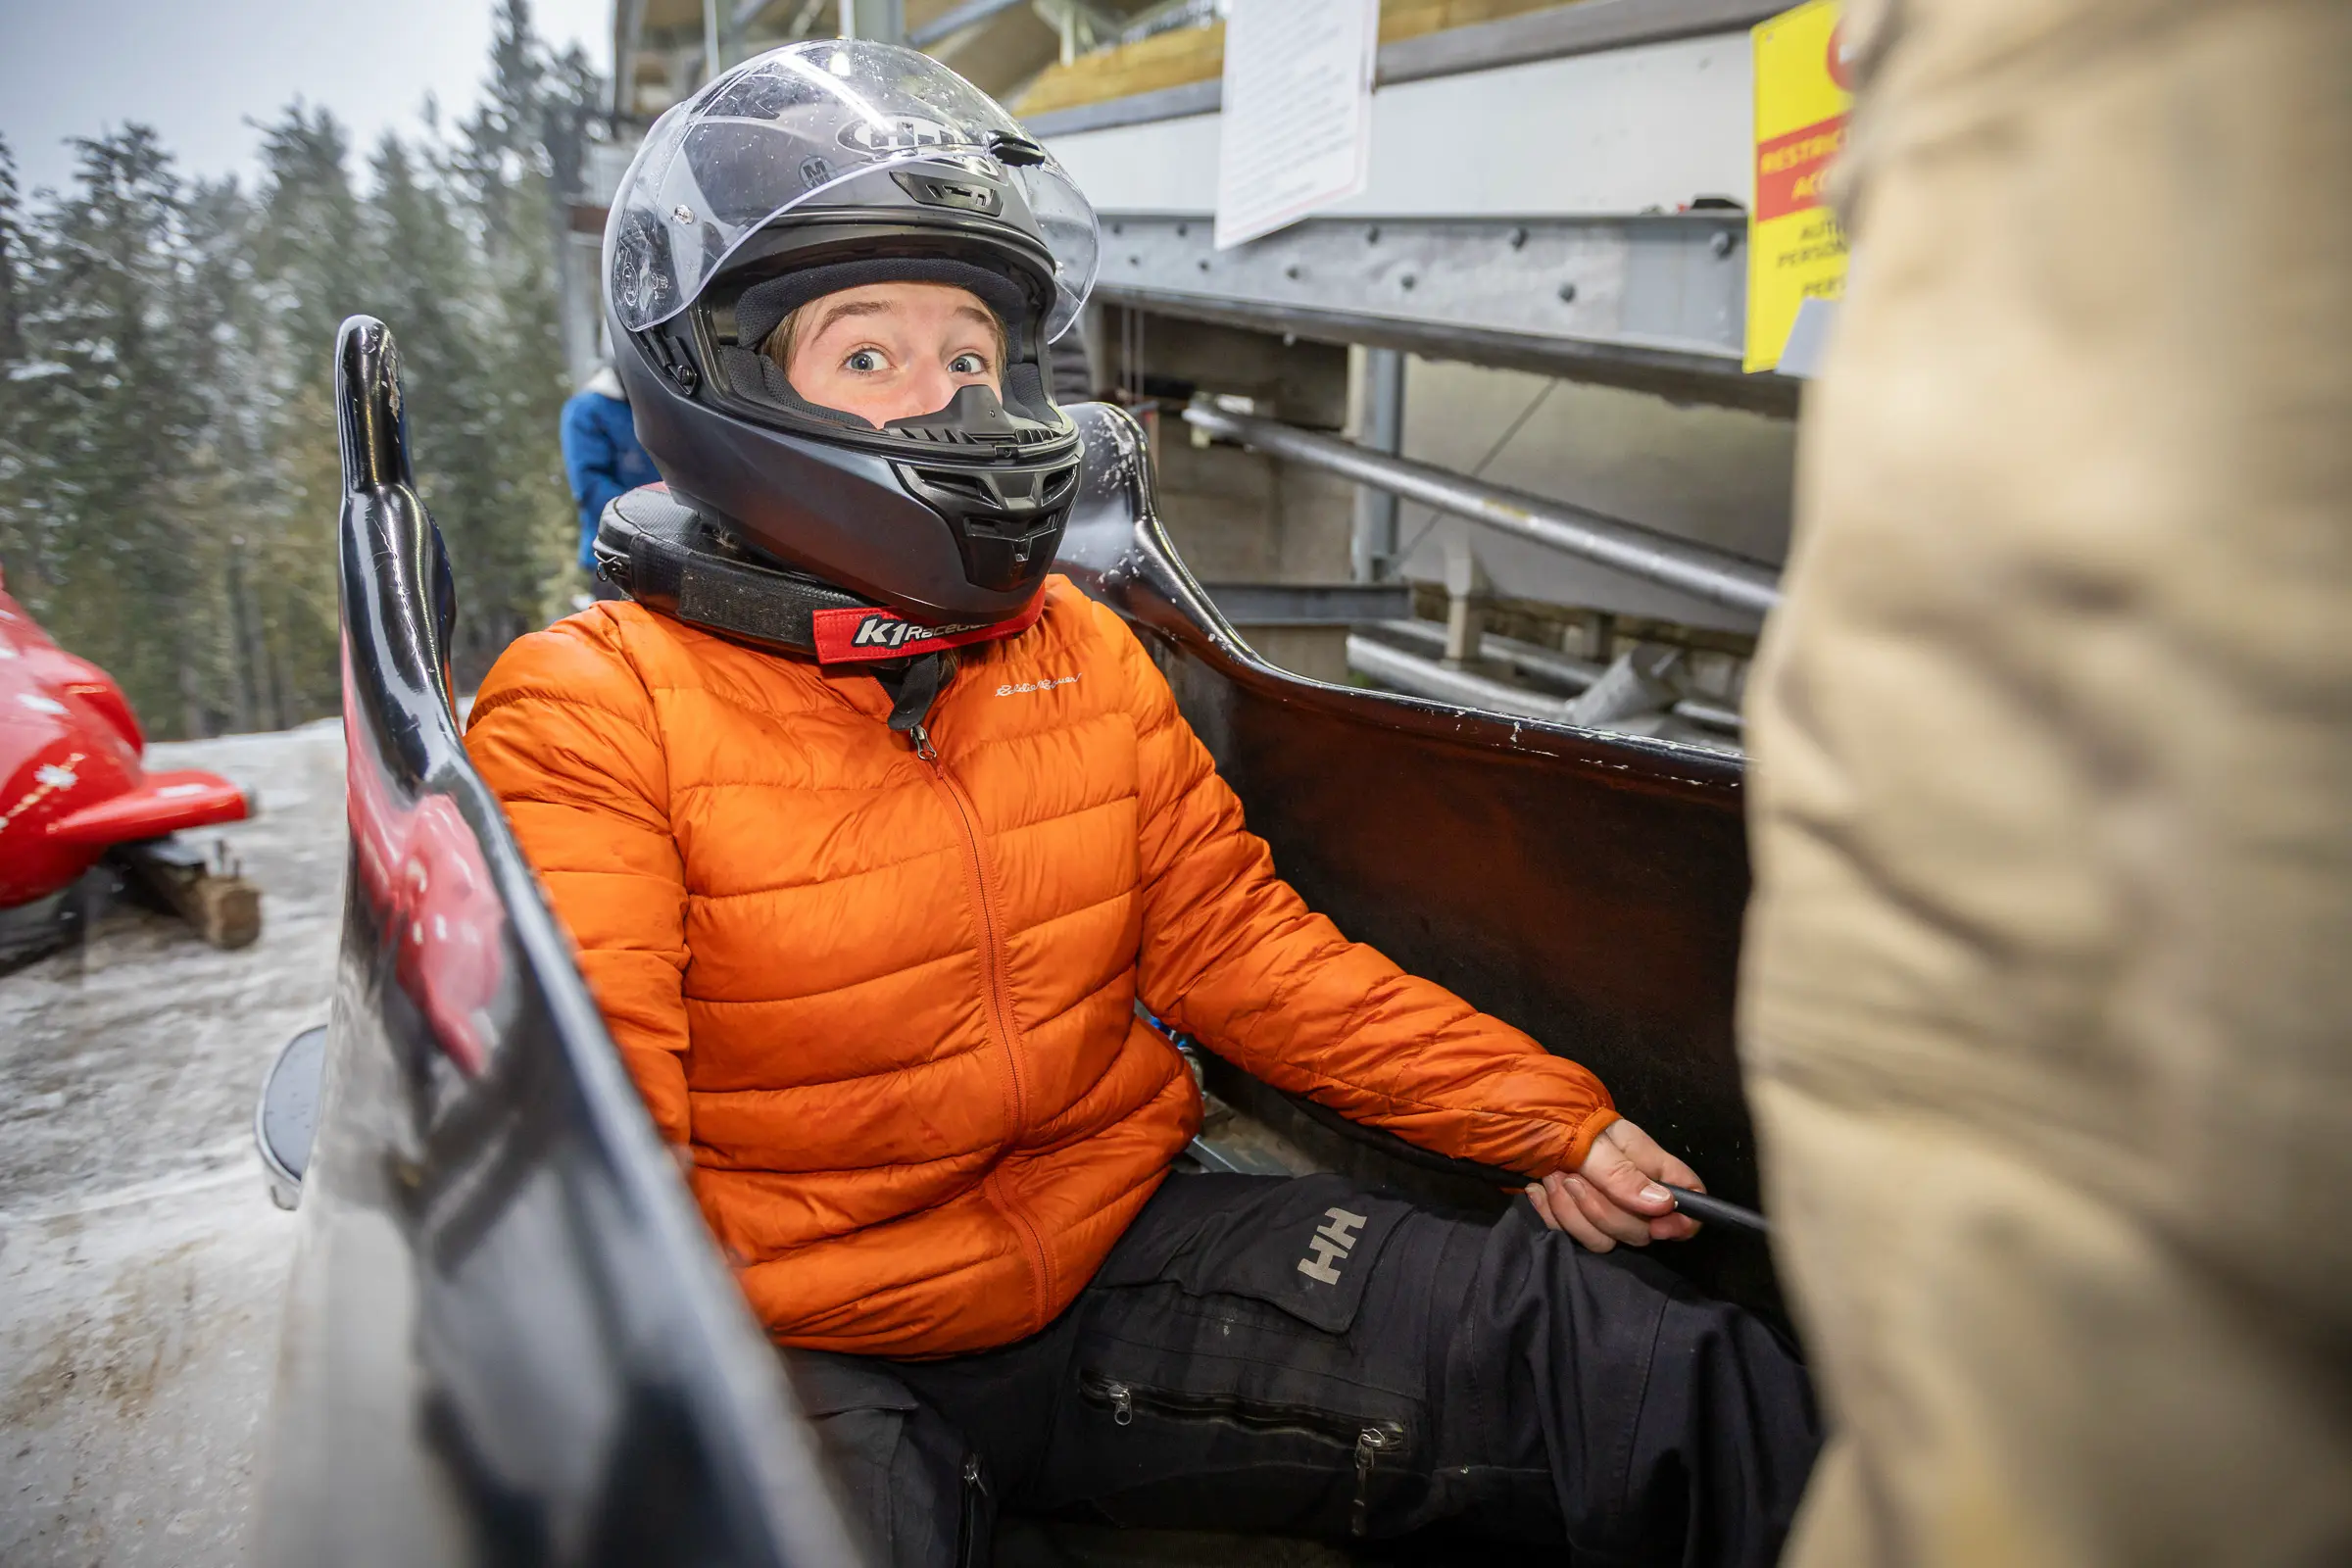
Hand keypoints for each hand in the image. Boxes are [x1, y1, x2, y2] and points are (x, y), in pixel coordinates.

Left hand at [1525, 1118, 1702, 1249]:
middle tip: (1573, 1177)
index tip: (1657, 1225)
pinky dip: (1554, 1216)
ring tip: (1551, 1178)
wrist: (1498, 1118)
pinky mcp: (1571, 1216)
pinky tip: (1537, 1190)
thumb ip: (1622, 1174)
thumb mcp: (1586, 1141)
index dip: (1683, 1219)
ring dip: (1573, 1213)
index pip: (1690, 1194)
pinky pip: (1575, 1236)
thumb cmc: (1548, 1116)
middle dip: (1604, 1211)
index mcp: (1644, 1159)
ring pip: (1607, 1238)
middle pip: (1642, 1228)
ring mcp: (1600, 1204)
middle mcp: (1629, 1185)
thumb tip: (1664, 1205)